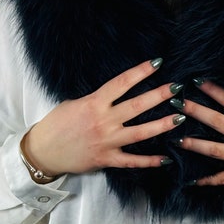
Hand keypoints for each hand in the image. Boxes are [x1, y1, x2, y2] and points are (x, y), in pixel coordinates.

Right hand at [23, 59, 181, 177]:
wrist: (43, 152)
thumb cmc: (57, 124)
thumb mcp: (74, 103)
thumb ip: (97, 99)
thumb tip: (115, 93)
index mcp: (94, 103)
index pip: (122, 83)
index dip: (140, 72)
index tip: (157, 63)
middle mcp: (103, 121)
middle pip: (136, 106)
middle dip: (159, 95)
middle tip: (177, 88)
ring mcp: (107, 141)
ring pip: (140, 133)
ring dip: (161, 125)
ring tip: (179, 117)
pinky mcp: (106, 159)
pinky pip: (132, 161)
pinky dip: (149, 161)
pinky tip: (166, 158)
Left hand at [179, 79, 223, 191]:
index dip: (213, 91)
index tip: (198, 81)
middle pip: (217, 122)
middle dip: (196, 111)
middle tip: (178, 103)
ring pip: (214, 149)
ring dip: (194, 144)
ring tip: (177, 140)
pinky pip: (222, 178)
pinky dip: (206, 179)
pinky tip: (191, 179)